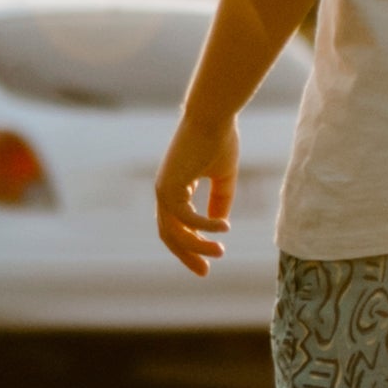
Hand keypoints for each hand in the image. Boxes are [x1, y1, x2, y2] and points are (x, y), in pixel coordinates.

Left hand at [154, 113, 238, 274]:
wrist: (213, 115)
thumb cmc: (219, 139)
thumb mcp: (223, 177)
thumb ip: (220, 200)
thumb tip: (219, 225)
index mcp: (175, 189)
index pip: (176, 226)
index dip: (190, 245)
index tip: (208, 262)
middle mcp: (165, 192)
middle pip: (170, 235)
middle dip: (187, 255)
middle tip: (205, 272)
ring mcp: (164, 190)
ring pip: (175, 232)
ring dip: (197, 246)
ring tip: (220, 252)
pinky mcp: (169, 187)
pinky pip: (186, 218)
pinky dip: (204, 227)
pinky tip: (223, 229)